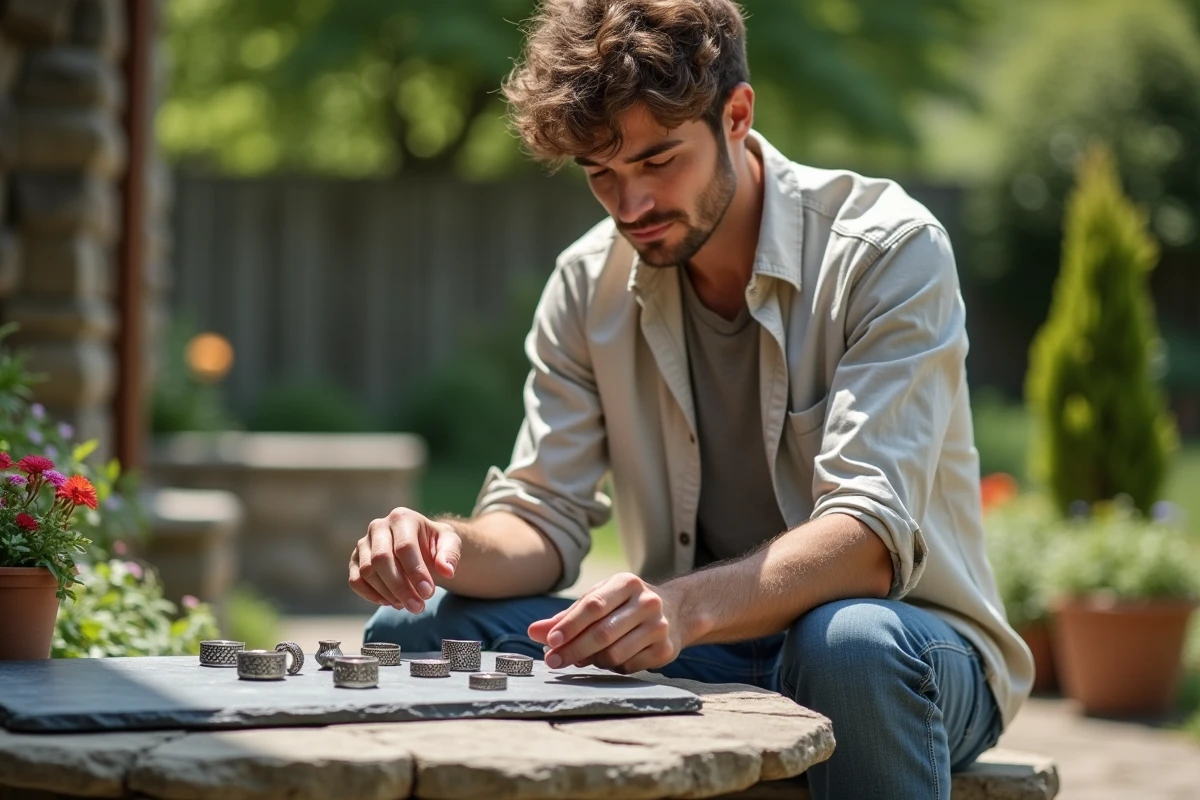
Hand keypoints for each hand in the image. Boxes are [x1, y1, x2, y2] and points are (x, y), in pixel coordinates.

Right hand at [348, 507, 460, 612]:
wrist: (421, 546)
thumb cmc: (435, 544)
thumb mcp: (450, 543)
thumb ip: (450, 554)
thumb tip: (447, 571)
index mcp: (402, 518)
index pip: (404, 547)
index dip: (416, 572)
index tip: (428, 593)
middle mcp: (378, 527)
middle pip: (381, 559)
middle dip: (400, 587)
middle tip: (418, 607)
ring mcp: (364, 543)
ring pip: (367, 572)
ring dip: (387, 594)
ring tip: (408, 605)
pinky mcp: (355, 560)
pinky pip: (355, 581)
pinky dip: (371, 596)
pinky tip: (391, 603)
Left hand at [527, 573, 684, 673]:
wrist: (676, 611)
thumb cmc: (625, 604)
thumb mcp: (600, 599)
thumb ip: (567, 616)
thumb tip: (533, 632)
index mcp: (627, 583)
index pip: (593, 605)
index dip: (570, 625)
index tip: (550, 641)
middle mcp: (647, 602)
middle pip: (603, 633)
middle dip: (573, 649)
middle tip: (552, 661)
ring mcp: (659, 627)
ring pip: (614, 654)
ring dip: (591, 661)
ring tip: (581, 659)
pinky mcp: (665, 650)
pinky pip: (628, 667)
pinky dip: (611, 668)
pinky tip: (607, 660)